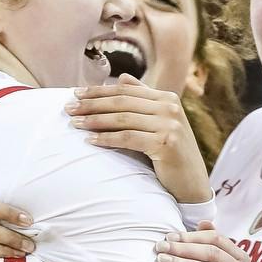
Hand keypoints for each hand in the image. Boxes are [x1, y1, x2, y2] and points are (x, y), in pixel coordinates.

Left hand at [68, 76, 210, 203]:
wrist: (192, 184)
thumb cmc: (171, 154)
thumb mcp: (160, 123)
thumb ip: (144, 100)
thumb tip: (123, 77)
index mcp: (168, 98)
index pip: (126, 90)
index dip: (99, 91)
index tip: (76, 93)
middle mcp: (170, 108)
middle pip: (122, 102)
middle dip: (92, 104)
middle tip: (68, 108)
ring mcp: (170, 125)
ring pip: (123, 119)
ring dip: (95, 121)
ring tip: (74, 123)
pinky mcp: (166, 144)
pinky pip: (128, 138)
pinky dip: (106, 138)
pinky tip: (90, 140)